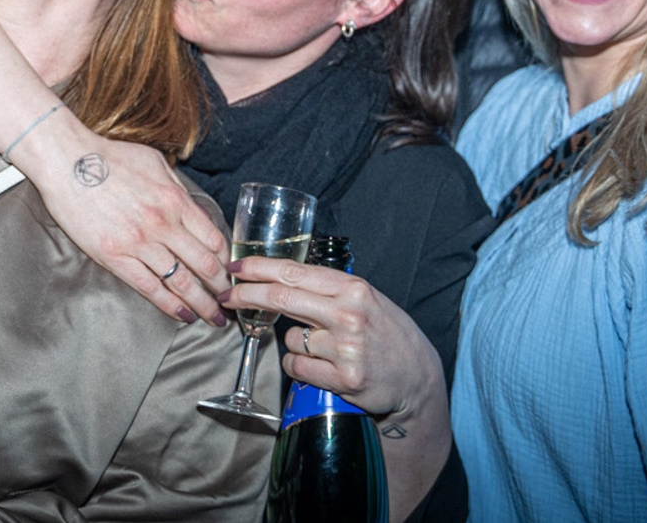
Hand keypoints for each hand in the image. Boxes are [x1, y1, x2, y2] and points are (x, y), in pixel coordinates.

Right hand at [15, 122, 231, 324]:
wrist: (68, 162)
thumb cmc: (110, 157)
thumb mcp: (156, 163)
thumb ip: (179, 190)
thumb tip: (197, 213)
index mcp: (175, 200)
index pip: (214, 239)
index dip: (227, 261)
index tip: (232, 273)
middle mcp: (162, 224)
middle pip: (204, 265)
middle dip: (222, 288)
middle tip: (231, 303)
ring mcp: (139, 243)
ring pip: (181, 282)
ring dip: (203, 303)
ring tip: (214, 318)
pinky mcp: (114, 257)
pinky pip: (149, 287)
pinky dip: (170, 304)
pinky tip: (183, 315)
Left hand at [223, 256, 441, 419]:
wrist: (418, 378)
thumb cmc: (388, 334)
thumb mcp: (366, 299)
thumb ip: (329, 289)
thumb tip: (282, 277)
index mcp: (353, 288)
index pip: (293, 272)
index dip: (258, 268)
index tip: (236, 266)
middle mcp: (348, 314)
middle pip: (281, 297)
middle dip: (246, 295)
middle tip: (228, 297)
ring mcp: (346, 347)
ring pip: (290, 337)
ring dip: (294, 341)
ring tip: (324, 348)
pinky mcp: (343, 379)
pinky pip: (298, 366)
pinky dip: (300, 366)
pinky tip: (322, 366)